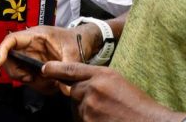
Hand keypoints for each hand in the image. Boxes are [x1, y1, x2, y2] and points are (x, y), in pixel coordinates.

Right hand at [0, 25, 100, 93]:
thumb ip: (67, 69)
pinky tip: (50, 84)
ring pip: (18, 70)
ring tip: (48, 83)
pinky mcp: (34, 66)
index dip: (3, 49)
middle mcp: (29, 46)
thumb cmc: (75, 41)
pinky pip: (28, 76)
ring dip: (28, 79)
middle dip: (16, 71)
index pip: (12, 39)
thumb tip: (64, 89)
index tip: (0, 61)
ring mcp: (30, 57)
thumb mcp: (73, 53)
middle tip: (30, 79)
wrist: (81, 42)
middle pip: (10, 58)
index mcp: (35, 36)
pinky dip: (36, 84)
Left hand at [43, 61, 177, 121]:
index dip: (56, 69)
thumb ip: (98, 80)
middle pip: (74, 92)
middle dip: (82, 98)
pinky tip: (105, 121)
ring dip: (87, 113)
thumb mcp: (120, 83)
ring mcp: (89, 108)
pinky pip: (80, 120)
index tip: (45, 69)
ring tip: (107, 116)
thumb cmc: (140, 107)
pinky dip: (88, 121)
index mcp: (102, 75)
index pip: (72, 69)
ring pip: (77, 109)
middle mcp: (92, 89)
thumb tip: (83, 84)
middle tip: (102, 106)